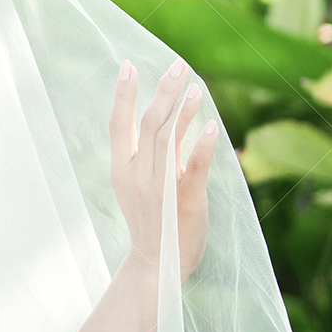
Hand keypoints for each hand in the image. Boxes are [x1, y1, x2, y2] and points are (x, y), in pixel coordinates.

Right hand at [109, 59, 215, 284]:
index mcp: (122, 169)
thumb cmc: (151, 221)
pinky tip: (213, 127)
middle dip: (163, 92)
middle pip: (149, 124)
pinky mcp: (185, 202)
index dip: (122, 94)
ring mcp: (160, 189)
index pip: (118, 124)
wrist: (157, 266)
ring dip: (183, 112)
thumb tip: (162, 116)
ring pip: (169, 141)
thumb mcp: (137, 185)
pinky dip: (202, 147)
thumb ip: (148, 154)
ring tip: (195, 88)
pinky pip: (193, 169)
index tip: (128, 65)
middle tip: (177, 65)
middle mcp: (138, 175)